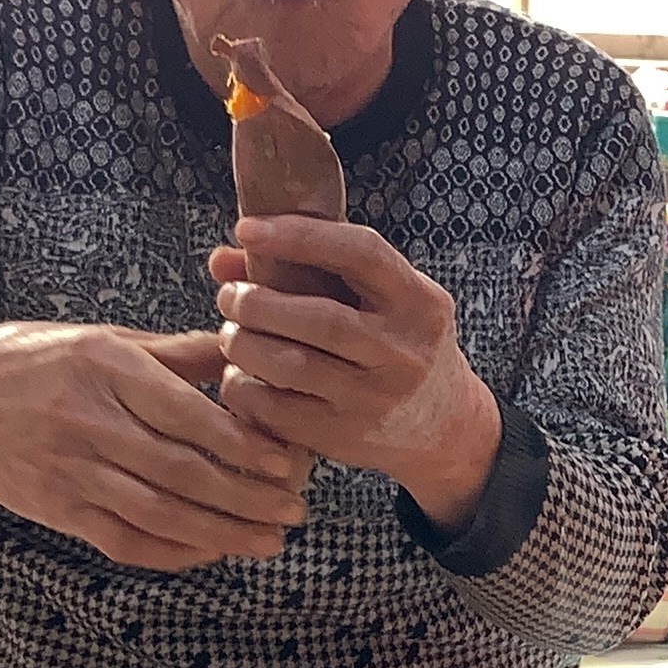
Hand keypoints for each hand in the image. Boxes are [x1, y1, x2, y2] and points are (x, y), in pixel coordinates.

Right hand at [0, 322, 314, 570]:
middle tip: (296, 510)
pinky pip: (124, 540)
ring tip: (270, 540)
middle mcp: (88, 422)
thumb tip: (247, 345)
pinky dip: (173, 552)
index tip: (289, 461)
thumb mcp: (101, 340)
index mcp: (105, 368)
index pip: (186, 413)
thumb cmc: (38, 361)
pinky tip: (213, 552)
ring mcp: (70, 471)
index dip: (242, 443)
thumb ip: (174, 352)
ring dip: (221, 533)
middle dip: (245, 497)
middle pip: (180, 471)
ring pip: (158, 513)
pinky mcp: (58, 509)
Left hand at [210, 218, 502, 533]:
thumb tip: (222, 259)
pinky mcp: (345, 438)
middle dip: (258, 302)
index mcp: (419, 302)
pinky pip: (277, 412)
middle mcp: (403, 351)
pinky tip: (239, 375)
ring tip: (231, 334)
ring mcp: (375, 399)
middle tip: (230, 296)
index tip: (247, 229)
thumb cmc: (400, 345)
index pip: (361, 253)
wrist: (445, 426)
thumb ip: (315, 269)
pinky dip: (244, 389)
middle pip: (320, 318)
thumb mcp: (382, 299)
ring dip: (244, 344)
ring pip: (292, 366)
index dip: (299, 236)